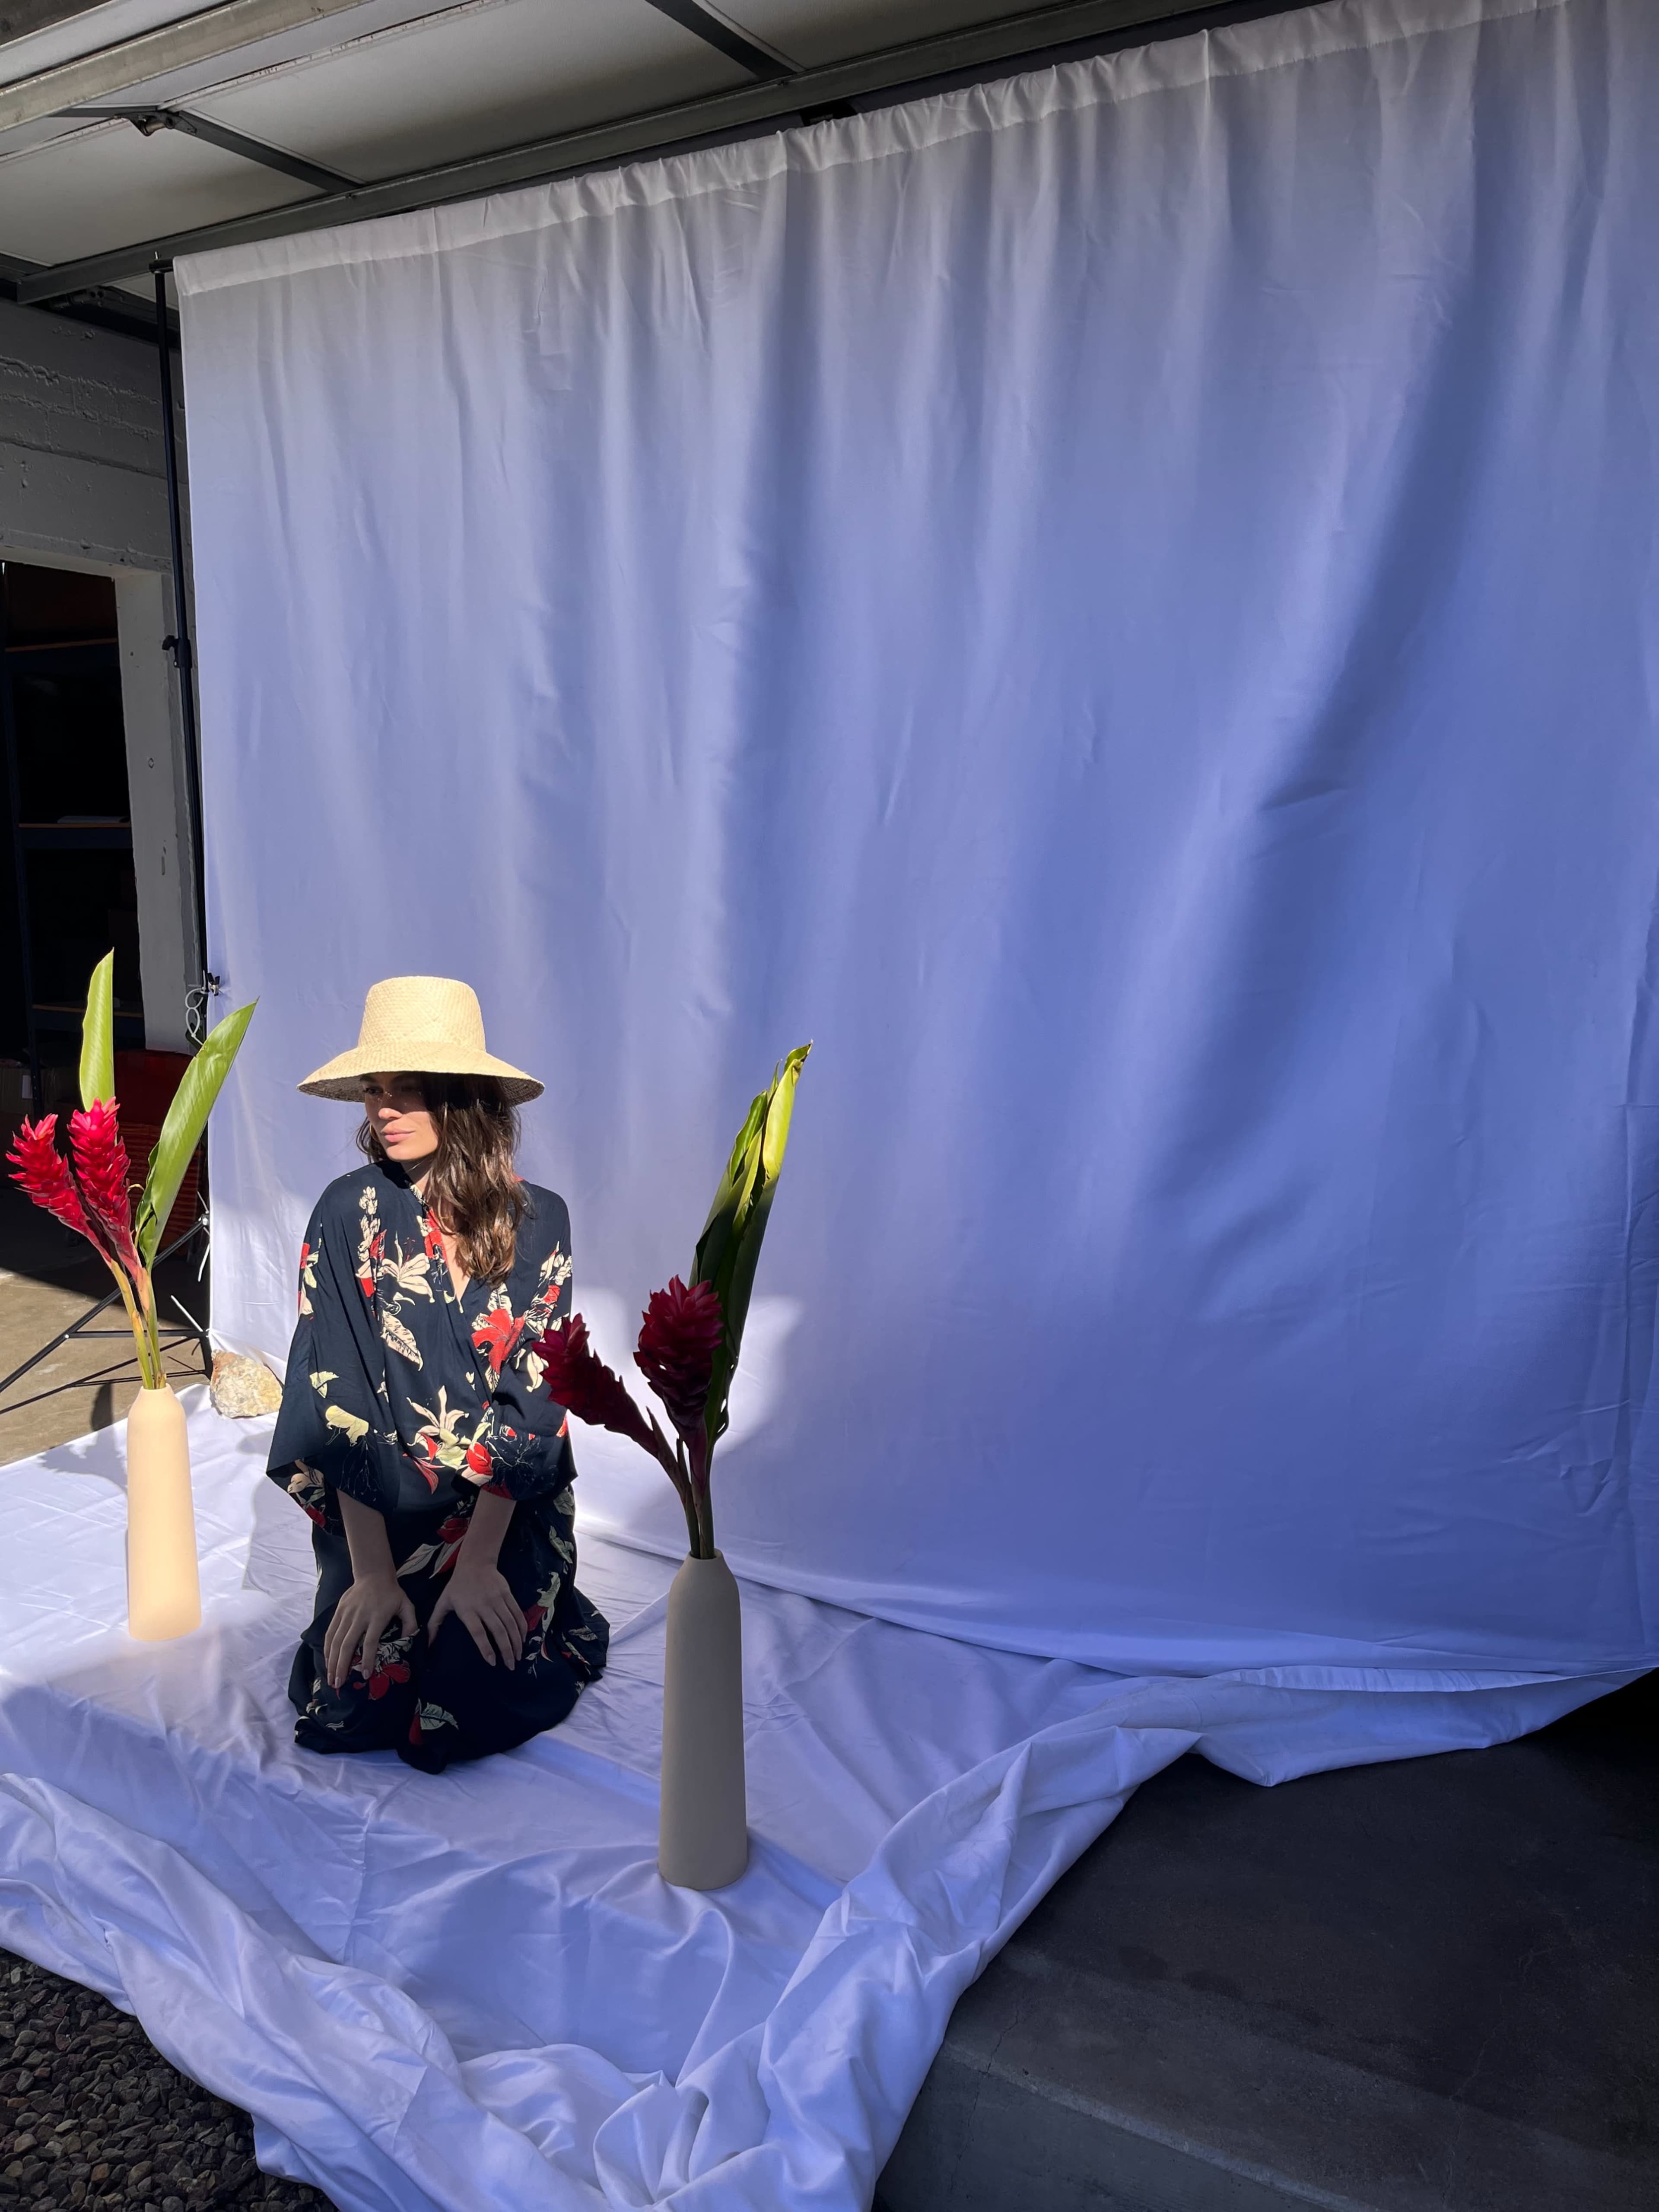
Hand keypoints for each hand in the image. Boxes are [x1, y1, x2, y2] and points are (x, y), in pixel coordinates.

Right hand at [323, 1571, 416, 1690]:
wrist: (373, 1574)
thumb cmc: (392, 1593)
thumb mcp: (406, 1605)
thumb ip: (410, 1624)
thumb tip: (410, 1642)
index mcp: (377, 1617)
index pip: (369, 1642)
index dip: (366, 1659)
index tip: (364, 1675)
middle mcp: (359, 1617)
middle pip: (347, 1644)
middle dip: (342, 1666)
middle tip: (338, 1685)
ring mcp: (346, 1614)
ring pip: (335, 1641)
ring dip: (332, 1661)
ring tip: (330, 1678)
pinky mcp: (338, 1611)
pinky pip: (330, 1632)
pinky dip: (327, 1648)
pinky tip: (327, 1661)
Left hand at [429, 1561, 525, 1668]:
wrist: (475, 1562)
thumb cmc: (457, 1586)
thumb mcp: (443, 1603)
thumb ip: (435, 1624)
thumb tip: (426, 1645)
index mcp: (467, 1609)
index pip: (478, 1632)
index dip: (486, 1648)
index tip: (492, 1662)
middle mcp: (484, 1605)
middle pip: (498, 1630)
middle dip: (506, 1650)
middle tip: (511, 1665)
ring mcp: (497, 1599)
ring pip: (510, 1623)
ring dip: (516, 1641)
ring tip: (518, 1656)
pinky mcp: (507, 1594)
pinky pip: (517, 1613)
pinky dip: (522, 1627)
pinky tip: (523, 1639)